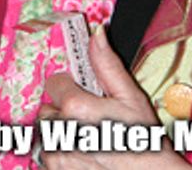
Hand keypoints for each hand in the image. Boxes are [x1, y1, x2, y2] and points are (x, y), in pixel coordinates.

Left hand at [36, 27, 191, 168]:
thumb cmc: (144, 142)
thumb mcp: (130, 97)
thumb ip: (107, 65)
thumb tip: (97, 35)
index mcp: (75, 108)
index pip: (54, 83)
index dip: (71, 86)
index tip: (86, 95)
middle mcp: (60, 133)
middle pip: (48, 109)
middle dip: (64, 111)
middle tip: (91, 120)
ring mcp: (57, 157)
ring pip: (47, 133)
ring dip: (62, 133)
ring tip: (89, 139)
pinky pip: (49, 155)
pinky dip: (63, 153)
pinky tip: (85, 154)